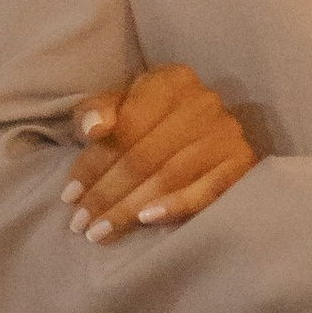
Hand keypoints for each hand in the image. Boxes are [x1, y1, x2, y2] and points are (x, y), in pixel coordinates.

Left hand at [64, 66, 259, 242]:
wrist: (202, 127)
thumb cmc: (148, 117)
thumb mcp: (118, 105)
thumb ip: (97, 111)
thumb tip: (96, 129)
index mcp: (170, 81)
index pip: (125, 128)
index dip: (93, 164)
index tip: (69, 197)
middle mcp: (203, 102)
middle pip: (144, 157)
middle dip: (107, 194)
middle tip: (82, 225)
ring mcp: (226, 132)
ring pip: (169, 177)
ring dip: (130, 208)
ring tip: (102, 231)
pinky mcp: (243, 161)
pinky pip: (209, 190)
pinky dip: (177, 206)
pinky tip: (148, 220)